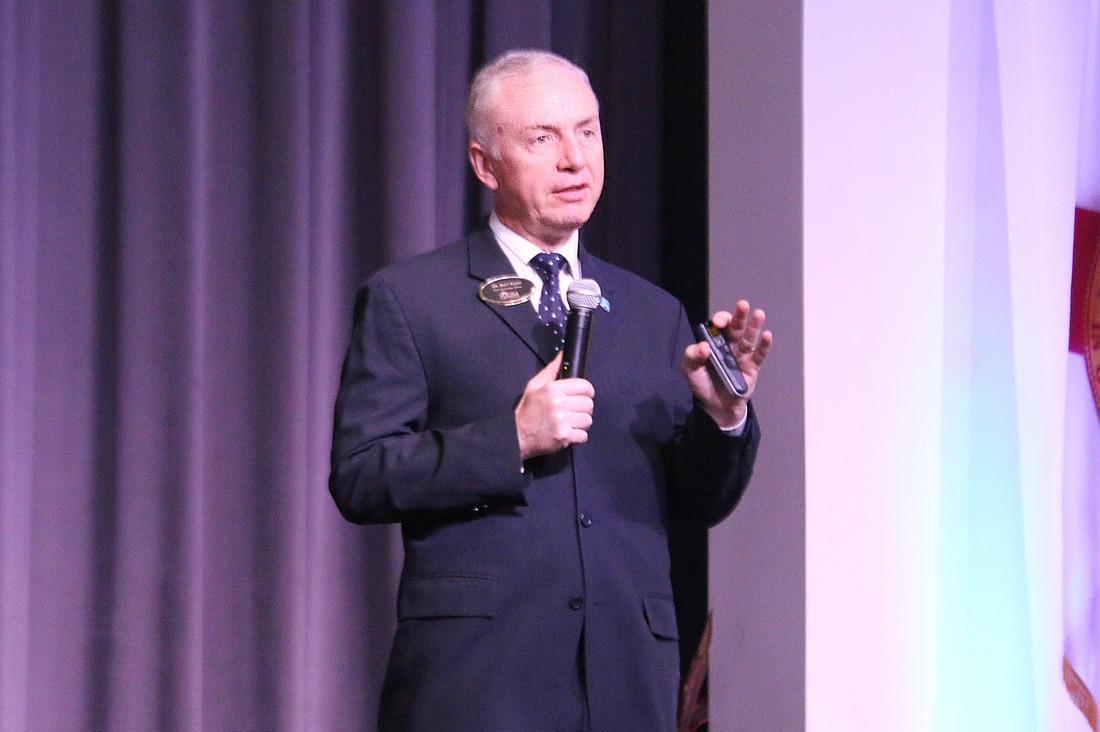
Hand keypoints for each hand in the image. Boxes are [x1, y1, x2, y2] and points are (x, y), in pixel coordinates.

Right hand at [515, 353, 595, 458]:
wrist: (516, 435)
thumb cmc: (526, 411)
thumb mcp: (534, 386)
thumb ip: (551, 370)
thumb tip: (562, 355)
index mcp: (553, 389)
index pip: (585, 386)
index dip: (587, 391)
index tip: (583, 396)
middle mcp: (559, 404)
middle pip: (588, 404)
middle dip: (583, 409)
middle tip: (573, 412)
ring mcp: (562, 421)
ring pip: (587, 420)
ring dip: (581, 423)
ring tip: (570, 423)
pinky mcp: (564, 437)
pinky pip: (583, 436)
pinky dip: (577, 437)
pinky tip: (567, 433)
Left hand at [682, 301, 771, 427]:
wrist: (715, 406)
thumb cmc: (703, 384)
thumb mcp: (690, 371)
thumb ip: (692, 357)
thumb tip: (703, 346)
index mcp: (714, 342)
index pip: (719, 326)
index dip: (720, 320)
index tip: (718, 322)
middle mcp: (729, 345)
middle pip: (735, 328)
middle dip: (738, 316)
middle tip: (742, 305)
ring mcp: (742, 356)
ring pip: (749, 338)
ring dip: (754, 326)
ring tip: (759, 314)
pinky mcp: (752, 368)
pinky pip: (759, 355)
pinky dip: (764, 346)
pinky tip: (767, 335)